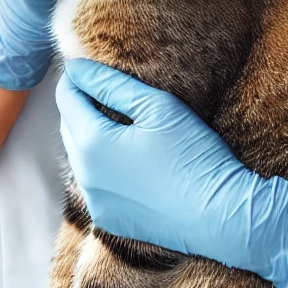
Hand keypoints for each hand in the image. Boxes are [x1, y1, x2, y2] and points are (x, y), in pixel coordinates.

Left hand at [55, 59, 287, 287]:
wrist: (221, 215)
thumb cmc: (193, 155)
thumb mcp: (157, 107)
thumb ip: (111, 84)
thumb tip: (77, 68)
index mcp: (91, 144)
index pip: (67, 99)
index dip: (76, 78)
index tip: (88, 66)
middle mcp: (85, 177)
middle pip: (70, 128)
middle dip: (81, 106)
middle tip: (106, 89)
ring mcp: (96, 203)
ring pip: (82, 159)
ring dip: (92, 138)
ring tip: (119, 123)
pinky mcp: (110, 220)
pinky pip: (97, 186)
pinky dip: (105, 168)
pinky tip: (131, 162)